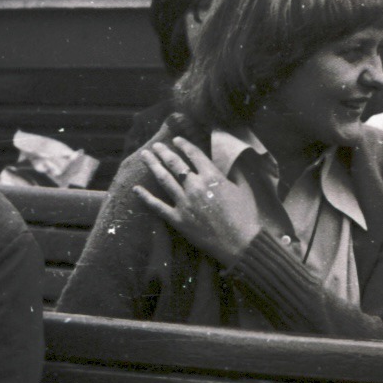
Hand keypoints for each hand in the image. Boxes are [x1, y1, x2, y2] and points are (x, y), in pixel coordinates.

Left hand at [135, 137, 262, 263]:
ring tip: (144, 156)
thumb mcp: (244, 189)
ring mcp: (184, 203)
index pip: (194, 154)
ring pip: (164, 179)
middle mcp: (195, 186)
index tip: (176, 139)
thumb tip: (232, 160)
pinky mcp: (178, 220)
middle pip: (175, 164)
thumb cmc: (246, 216)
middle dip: (163, 152)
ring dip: (153, 166)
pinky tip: (136, 189)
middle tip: (155, 146)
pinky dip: (145, 197)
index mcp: (212, 177)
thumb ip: (235, 172)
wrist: (240, 243)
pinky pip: (157, 206)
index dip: (183, 145)